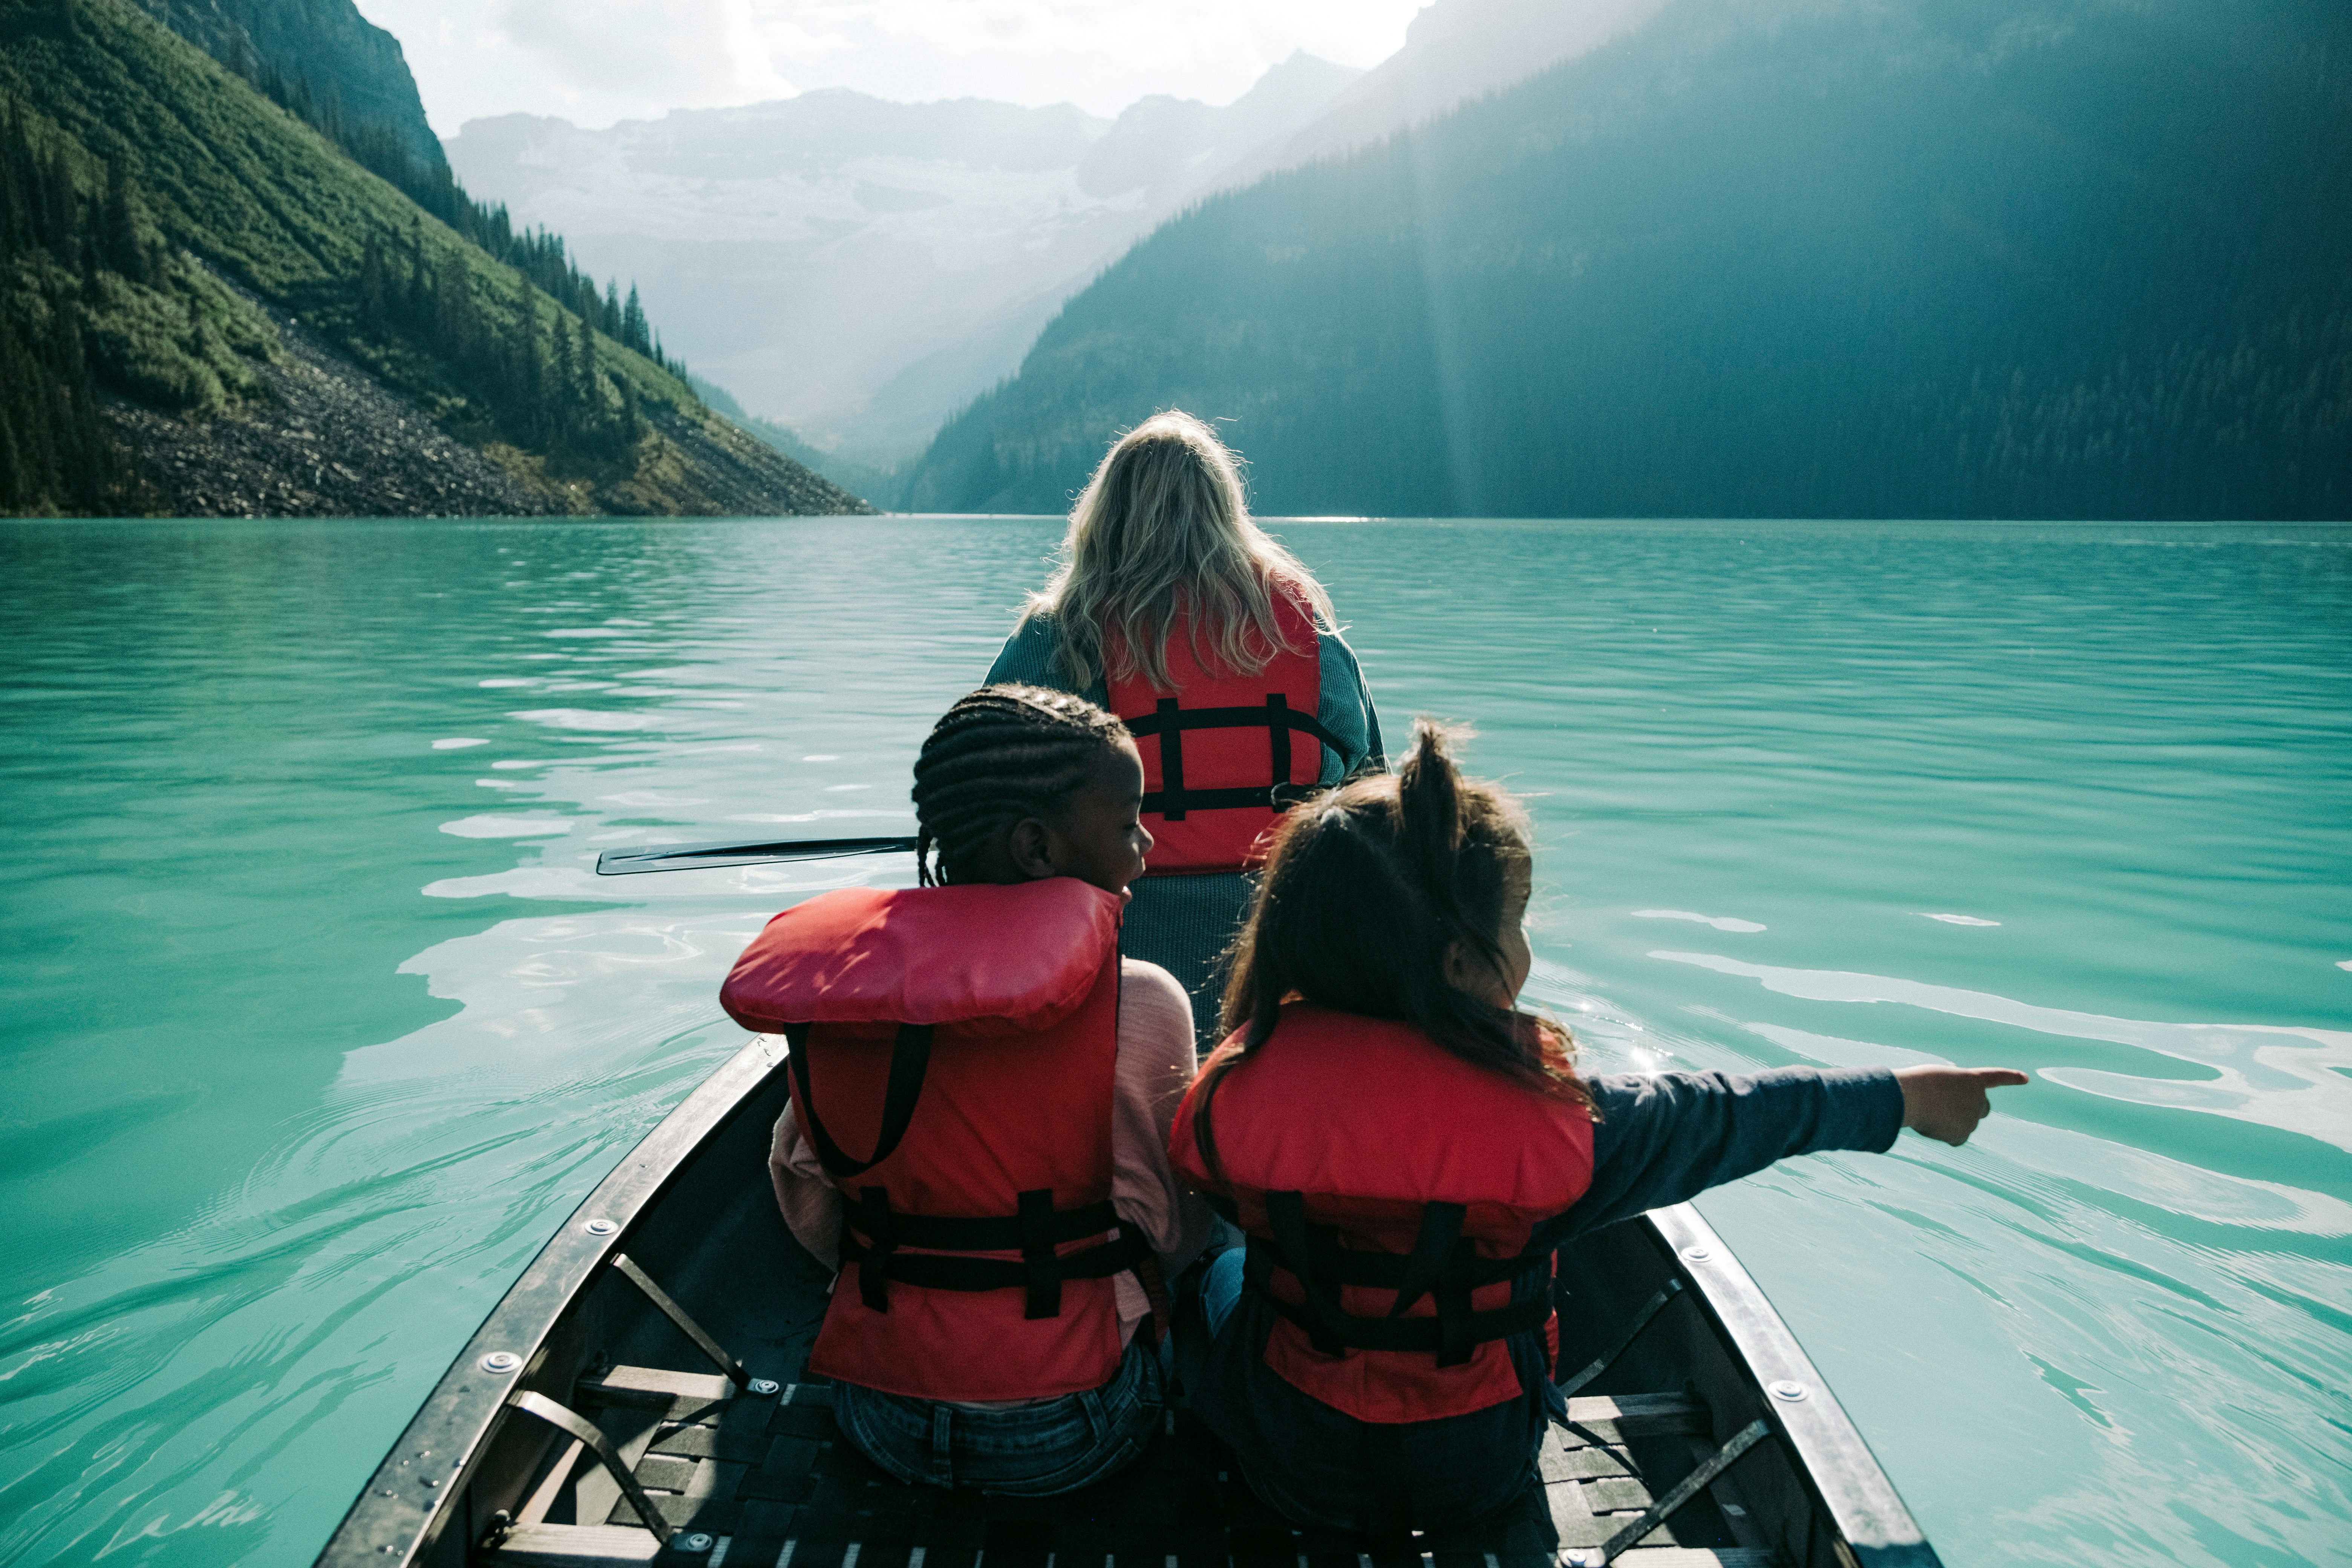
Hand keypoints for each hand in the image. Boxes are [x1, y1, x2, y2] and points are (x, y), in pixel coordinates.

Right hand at [1895, 1066, 2029, 1145]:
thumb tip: (1946, 1118)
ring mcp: (1973, 1117)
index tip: (2026, 1079)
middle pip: (1983, 1108)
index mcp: (1971, 1079)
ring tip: (1931, 1114)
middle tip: (1952, 1109)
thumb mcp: (1936, 1082)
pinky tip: (1933, 1127)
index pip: (1996, 1077)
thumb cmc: (1916, 1084)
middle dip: (1974, 1110)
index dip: (2011, 1078)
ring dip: (1950, 1122)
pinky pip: (1956, 1138)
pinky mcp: (1963, 1134)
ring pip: (1964, 1124)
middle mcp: (1978, 1098)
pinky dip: (1945, 1135)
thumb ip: (1950, 1094)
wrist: (1911, 1097)